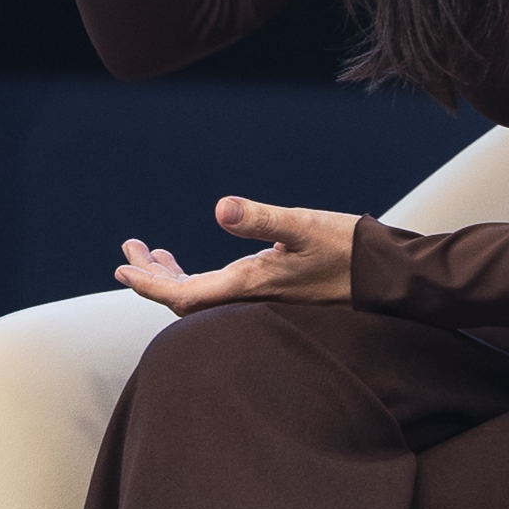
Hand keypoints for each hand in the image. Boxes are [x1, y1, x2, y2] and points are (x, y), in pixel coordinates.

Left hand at [116, 197, 359, 310]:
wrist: (386, 275)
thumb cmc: (347, 248)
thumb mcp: (303, 225)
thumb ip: (261, 218)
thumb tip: (222, 208)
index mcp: (250, 286)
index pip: (185, 296)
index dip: (151, 286)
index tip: (122, 270)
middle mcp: (250, 299)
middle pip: (186, 300)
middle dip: (153, 278)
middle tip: (128, 253)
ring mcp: (260, 299)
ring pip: (203, 296)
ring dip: (174, 277)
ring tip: (151, 253)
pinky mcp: (271, 293)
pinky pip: (221, 293)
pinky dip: (198, 277)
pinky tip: (193, 261)